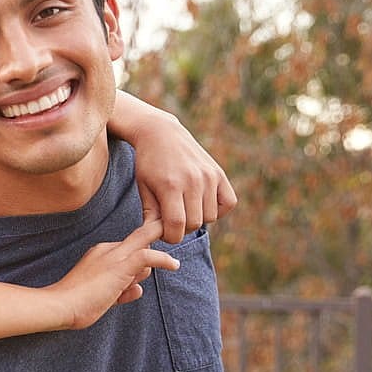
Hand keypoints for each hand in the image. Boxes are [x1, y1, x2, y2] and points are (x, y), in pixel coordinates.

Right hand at [50, 219, 179, 329]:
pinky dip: (164, 259)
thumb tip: (139, 289)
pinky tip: (174, 265)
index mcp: (99, 253)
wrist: (61, 305)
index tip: (139, 274)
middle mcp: (107, 249)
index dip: (136, 266)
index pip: (128, 251)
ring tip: (126, 287)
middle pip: (140, 243)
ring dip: (147, 268)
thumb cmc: (76, 304)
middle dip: (151, 248)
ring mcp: (114, 256)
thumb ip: (122, 290)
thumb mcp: (103, 295)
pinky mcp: (120, 265)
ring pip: (145, 247)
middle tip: (149, 265)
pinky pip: (149, 256)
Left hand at [133, 111, 236, 243]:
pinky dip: (218, 209)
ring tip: (184, 208)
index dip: (170, 236)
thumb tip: (154, 238)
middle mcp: (193, 180)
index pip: (176, 225)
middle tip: (171, 219)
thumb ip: (151, 215)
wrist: (162, 133)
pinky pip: (228, 204)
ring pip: (211, 216)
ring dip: (198, 218)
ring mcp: (209, 176)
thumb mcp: (143, 188)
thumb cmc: (148, 163)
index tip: (163, 232)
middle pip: (194, 223)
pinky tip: (202, 203)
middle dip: (182, 228)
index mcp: (170, 185)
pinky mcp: (219, 173)